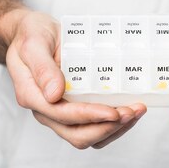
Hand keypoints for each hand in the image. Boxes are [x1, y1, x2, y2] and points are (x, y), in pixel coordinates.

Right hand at [3, 10, 146, 148]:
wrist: (32, 32)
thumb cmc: (31, 35)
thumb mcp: (33, 44)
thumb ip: (42, 68)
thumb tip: (54, 95)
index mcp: (32, 95)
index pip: (63, 115)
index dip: (90, 116)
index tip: (113, 111)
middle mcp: (46, 110)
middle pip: (78, 134)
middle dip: (108, 127)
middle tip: (132, 111)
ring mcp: (60, 112)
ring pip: (88, 135)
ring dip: (115, 129)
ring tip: (136, 111)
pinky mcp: (73, 107)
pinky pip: (94, 125)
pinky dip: (114, 123)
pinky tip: (130, 109)